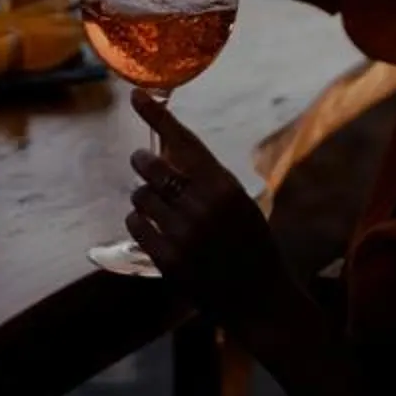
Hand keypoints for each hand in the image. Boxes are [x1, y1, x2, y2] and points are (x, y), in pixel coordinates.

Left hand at [127, 91, 307, 341]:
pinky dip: (140, 222)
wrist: (261, 299)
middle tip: (144, 165)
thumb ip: (207, 179)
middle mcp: (203, 207)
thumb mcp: (240, 204)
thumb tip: (167, 149)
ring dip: (144, 198)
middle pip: (151, 167)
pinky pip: (135, 225)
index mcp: (225, 187)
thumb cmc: (252, 246)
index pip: (184, 143)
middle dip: (143, 163)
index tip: (135, 96)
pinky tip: (156, 230)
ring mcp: (183, 234)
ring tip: (162, 210)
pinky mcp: (167, 259)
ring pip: (140, 197)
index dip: (156, 117)